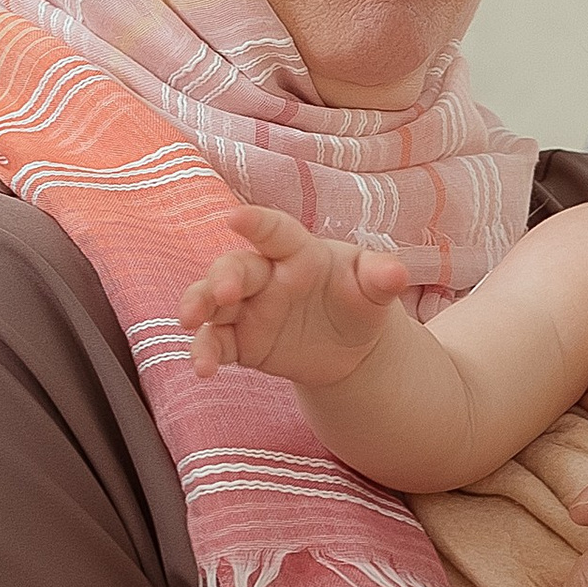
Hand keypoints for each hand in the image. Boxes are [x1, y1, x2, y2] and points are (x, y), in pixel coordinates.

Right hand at [179, 204, 406, 384]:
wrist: (350, 345)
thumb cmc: (359, 298)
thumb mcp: (374, 286)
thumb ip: (381, 277)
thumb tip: (397, 273)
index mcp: (298, 252)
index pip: (275, 232)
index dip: (256, 223)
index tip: (235, 217)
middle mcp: (265, 276)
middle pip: (234, 268)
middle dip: (223, 277)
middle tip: (222, 292)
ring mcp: (248, 309)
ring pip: (213, 303)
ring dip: (198, 308)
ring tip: (190, 322)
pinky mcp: (240, 342)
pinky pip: (216, 343)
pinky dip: (205, 353)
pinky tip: (203, 369)